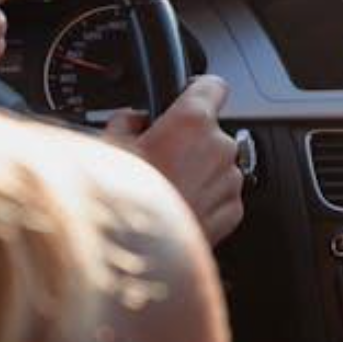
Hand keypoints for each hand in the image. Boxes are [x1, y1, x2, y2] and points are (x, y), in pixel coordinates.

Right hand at [105, 76, 243, 246]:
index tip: (189, 94)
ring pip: (216, 165)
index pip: (213, 85)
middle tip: (158, 158)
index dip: (199, 89)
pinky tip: (176, 207)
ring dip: (197, 171)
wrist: (137, 256)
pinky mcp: (233, 210)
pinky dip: (204, 198)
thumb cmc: (122, 202)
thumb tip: (132, 119)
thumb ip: (126, 121)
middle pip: (210, 131)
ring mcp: (230, 180)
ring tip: (164, 189)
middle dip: (189, 141)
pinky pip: (220, 195)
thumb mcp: (109, 148)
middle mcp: (219, 147)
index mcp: (192, 121)